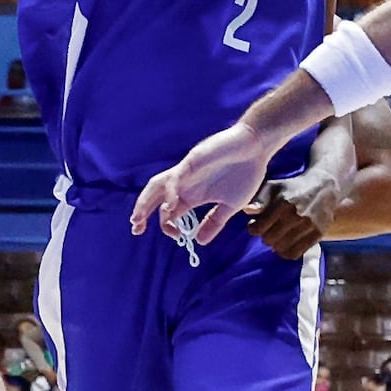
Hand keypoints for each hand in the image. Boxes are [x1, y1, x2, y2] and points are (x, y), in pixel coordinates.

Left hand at [132, 121, 281, 245]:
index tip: (175, 237)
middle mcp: (185, 184)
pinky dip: (169, 192)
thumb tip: (199, 242)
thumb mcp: (230, 206)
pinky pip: (176, 176)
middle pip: (155, 197)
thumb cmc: (244, 173)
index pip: (169, 211)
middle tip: (135, 228)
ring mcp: (187, 171)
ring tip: (138, 217)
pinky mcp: (193, 160)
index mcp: (193, 195)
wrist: (256, 148)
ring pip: (157, 184)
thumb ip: (214, 222)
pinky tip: (170, 205)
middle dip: (142, 211)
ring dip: (145, 201)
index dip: (165, 225)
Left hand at [248, 169, 344, 260]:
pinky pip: (295, 253)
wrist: (324, 187)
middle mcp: (296, 215)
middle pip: (269, 240)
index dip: (253, 228)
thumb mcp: (274, 187)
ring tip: (278, 236)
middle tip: (269, 230)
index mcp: (283, 203)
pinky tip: (286, 244)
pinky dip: (287, 252)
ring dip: (276, 245)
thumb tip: (247, 210)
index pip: (258, 228)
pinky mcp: (317, 234)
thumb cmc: (293, 188)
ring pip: (281, 248)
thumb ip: (259, 199)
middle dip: (265, 236)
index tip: (255, 225)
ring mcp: (308, 226)